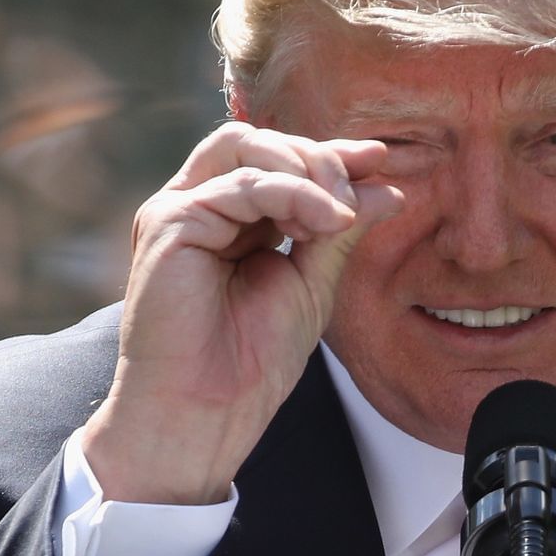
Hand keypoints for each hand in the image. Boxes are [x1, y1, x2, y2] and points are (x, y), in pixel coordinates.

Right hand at [81, 122, 404, 504]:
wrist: (207, 412)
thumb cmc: (250, 362)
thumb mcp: (312, 283)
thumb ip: (340, 230)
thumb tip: (388, 187)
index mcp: (230, 220)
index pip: (279, 163)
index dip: (330, 154)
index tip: (382, 158)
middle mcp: (199, 207)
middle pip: (259, 142)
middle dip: (320, 156)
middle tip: (364, 185)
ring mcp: (178, 211)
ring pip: (246, 148)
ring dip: (306, 169)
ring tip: (341, 213)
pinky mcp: (167, 222)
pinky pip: (239, 185)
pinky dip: (291, 193)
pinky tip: (326, 221)